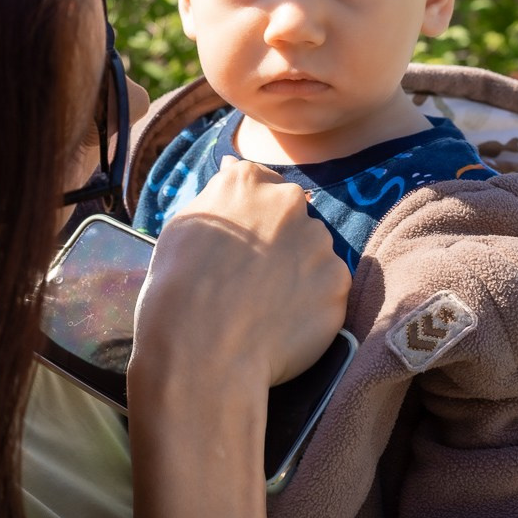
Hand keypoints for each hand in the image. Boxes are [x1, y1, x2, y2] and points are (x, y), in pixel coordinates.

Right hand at [131, 158, 350, 388]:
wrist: (203, 349)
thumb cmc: (178, 288)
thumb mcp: (184, 224)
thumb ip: (219, 194)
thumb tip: (234, 168)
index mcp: (247, 181)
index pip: (262, 185)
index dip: (253, 218)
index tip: (241, 247)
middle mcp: (289, 202)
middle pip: (293, 217)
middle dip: (281, 242)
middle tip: (254, 280)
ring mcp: (319, 242)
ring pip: (315, 253)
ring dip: (300, 272)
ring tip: (268, 307)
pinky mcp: (339, 283)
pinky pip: (328, 290)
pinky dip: (313, 305)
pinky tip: (284, 324)